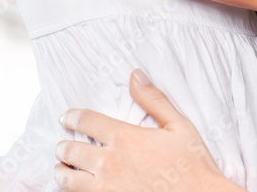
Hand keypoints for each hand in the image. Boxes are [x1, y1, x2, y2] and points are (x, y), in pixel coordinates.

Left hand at [53, 70, 242, 191]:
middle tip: (62, 146)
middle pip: (70, 150)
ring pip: (68, 180)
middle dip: (63, 147)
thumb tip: (135, 75)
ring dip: (62, 172)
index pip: (85, 121)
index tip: (66, 118)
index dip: (71, 117)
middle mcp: (109, 163)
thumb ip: (153, 100)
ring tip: (61, 169)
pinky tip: (78, 190)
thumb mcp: (179, 126)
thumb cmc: (194, 167)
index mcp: (124, 138)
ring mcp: (106, 190)